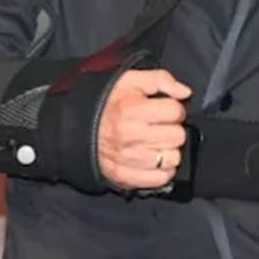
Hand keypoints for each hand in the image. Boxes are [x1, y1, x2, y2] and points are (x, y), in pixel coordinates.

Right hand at [96, 69, 190, 191]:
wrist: (74, 126)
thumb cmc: (104, 103)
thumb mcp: (129, 80)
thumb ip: (160, 80)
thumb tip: (185, 92)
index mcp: (132, 110)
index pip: (176, 112)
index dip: (174, 109)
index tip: (165, 110)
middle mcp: (130, 136)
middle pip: (177, 136)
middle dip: (173, 129)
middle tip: (160, 127)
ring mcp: (127, 159)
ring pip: (172, 158)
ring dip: (168, 150)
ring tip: (155, 142)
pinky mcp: (124, 176)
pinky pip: (160, 179)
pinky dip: (162, 171)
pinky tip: (154, 159)